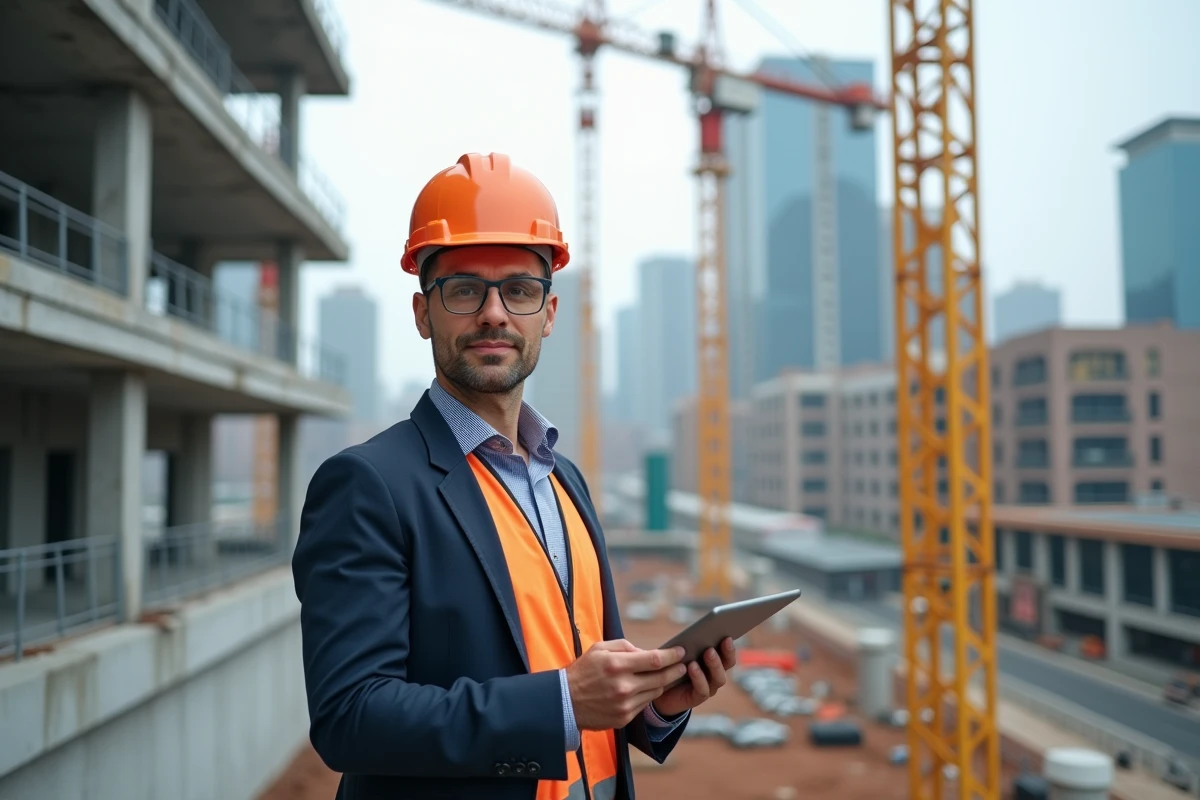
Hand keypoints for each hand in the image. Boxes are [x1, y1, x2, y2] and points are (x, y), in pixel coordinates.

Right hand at [566, 639, 687, 729]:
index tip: (681, 651)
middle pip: (660, 678)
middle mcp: (623, 686)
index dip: (672, 656)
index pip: (654, 660)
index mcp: (617, 665)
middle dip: (676, 670)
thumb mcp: (599, 649)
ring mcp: (624, 705)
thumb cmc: (583, 671)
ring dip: (662, 683)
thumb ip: (625, 647)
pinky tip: (646, 688)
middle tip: (683, 665)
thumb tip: (647, 652)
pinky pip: (644, 704)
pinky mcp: (624, 718)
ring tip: (665, 675)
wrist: (565, 702)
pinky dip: (647, 695)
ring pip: (655, 692)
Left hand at [650, 637, 736, 718]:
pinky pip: (703, 689)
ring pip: (718, 678)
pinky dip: (699, 677)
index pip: (727, 654)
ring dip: (714, 664)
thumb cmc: (673, 666)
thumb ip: (690, 645)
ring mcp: (708, 687)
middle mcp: (715, 675)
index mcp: (714, 661)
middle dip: (725, 653)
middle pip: (727, 665)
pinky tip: (692, 667)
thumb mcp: (681, 653)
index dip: (730, 647)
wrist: (659, 691)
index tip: (728, 636)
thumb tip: (696, 631)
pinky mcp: (697, 697)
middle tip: (718, 642)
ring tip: (708, 653)